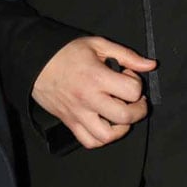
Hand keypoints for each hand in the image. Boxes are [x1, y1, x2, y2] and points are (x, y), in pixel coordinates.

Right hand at [32, 36, 156, 149]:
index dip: (136, 83)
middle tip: (135, 100)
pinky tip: (106, 124)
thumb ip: (127, 55)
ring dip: (122, 128)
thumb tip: (151, 65)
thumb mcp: (98, 45)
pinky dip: (102, 138)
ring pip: (108, 135)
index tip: (127, 75)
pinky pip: (90, 141)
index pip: (132, 91)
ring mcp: (78, 114)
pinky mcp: (70, 122)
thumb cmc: (66, 52)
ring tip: (121, 115)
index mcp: (97, 78)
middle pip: (125, 116)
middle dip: (138, 109)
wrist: (34, 62)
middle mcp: (89, 99)